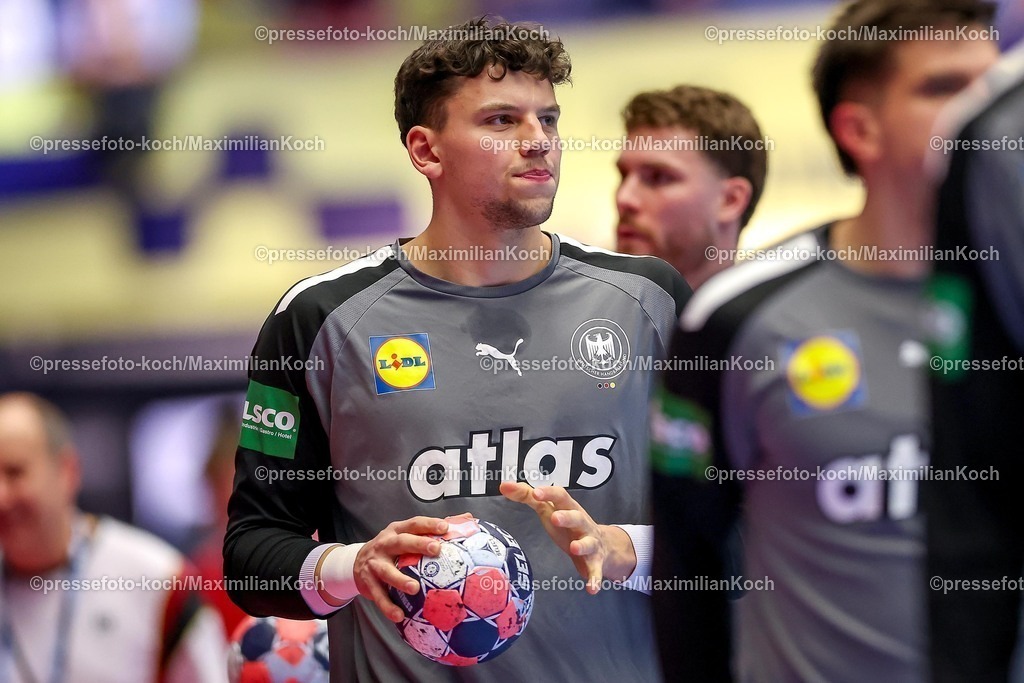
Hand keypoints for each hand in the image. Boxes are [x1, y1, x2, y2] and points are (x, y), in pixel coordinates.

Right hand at [353, 516, 447, 621]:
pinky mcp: (368, 583)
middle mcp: (385, 545)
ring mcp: (375, 564)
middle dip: (418, 544)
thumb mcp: (403, 536)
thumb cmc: (390, 550)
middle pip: (401, 542)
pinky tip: (399, 615)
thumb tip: (465, 521)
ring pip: (387, 572)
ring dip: (400, 580)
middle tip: (435, 549)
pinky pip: (379, 596)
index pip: (414, 524)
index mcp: (396, 531)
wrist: (355, 562)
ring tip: (414, 588)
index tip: (445, 528)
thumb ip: (428, 533)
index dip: (429, 524)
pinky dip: (388, 607)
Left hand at [499, 482, 635, 593]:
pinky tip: (591, 589)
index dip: (549, 493)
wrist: (603, 545)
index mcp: (569, 508)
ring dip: (582, 545)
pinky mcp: (595, 562)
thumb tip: (503, 486)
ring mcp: (590, 542)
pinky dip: (595, 579)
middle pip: (577, 517)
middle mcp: (582, 523)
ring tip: (573, 548)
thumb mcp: (549, 510)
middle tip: (555, 518)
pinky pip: (596, 571)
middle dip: (567, 517)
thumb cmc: (567, 525)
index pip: (561, 496)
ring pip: (588, 542)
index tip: (535, 493)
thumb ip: (527, 496)